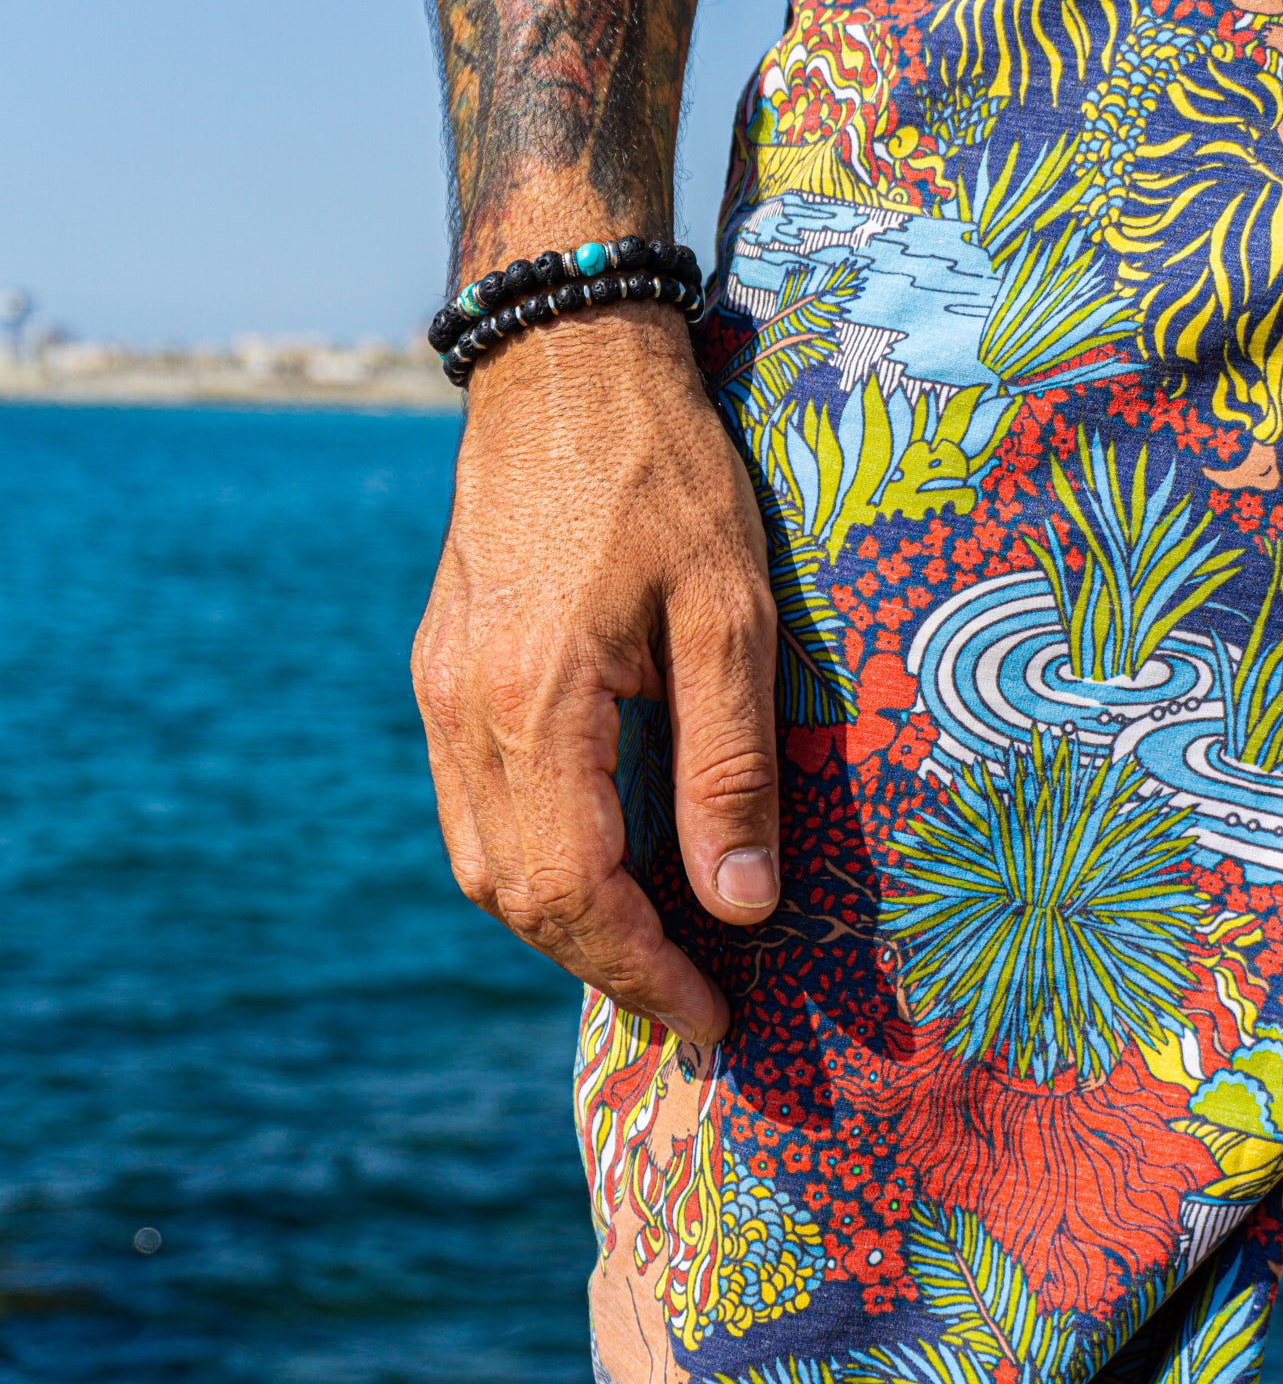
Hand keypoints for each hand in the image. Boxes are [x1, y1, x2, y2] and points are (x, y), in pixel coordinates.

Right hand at [412, 298, 779, 1042]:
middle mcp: (465, 711)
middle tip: (695, 999)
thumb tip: (740, 901)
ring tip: (655, 948)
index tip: (714, 1017)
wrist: (564, 367)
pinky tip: (601, 859)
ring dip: (564, 921)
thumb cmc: (665, 474)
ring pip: (481, 861)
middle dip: (605, 965)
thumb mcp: (730, 611)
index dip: (643, 972)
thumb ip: (729, 764)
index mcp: (535, 702)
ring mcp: (440, 692)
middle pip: (515, 895)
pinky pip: (473, 805)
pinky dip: (532, 860)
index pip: (574, 892)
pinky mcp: (443, 671)